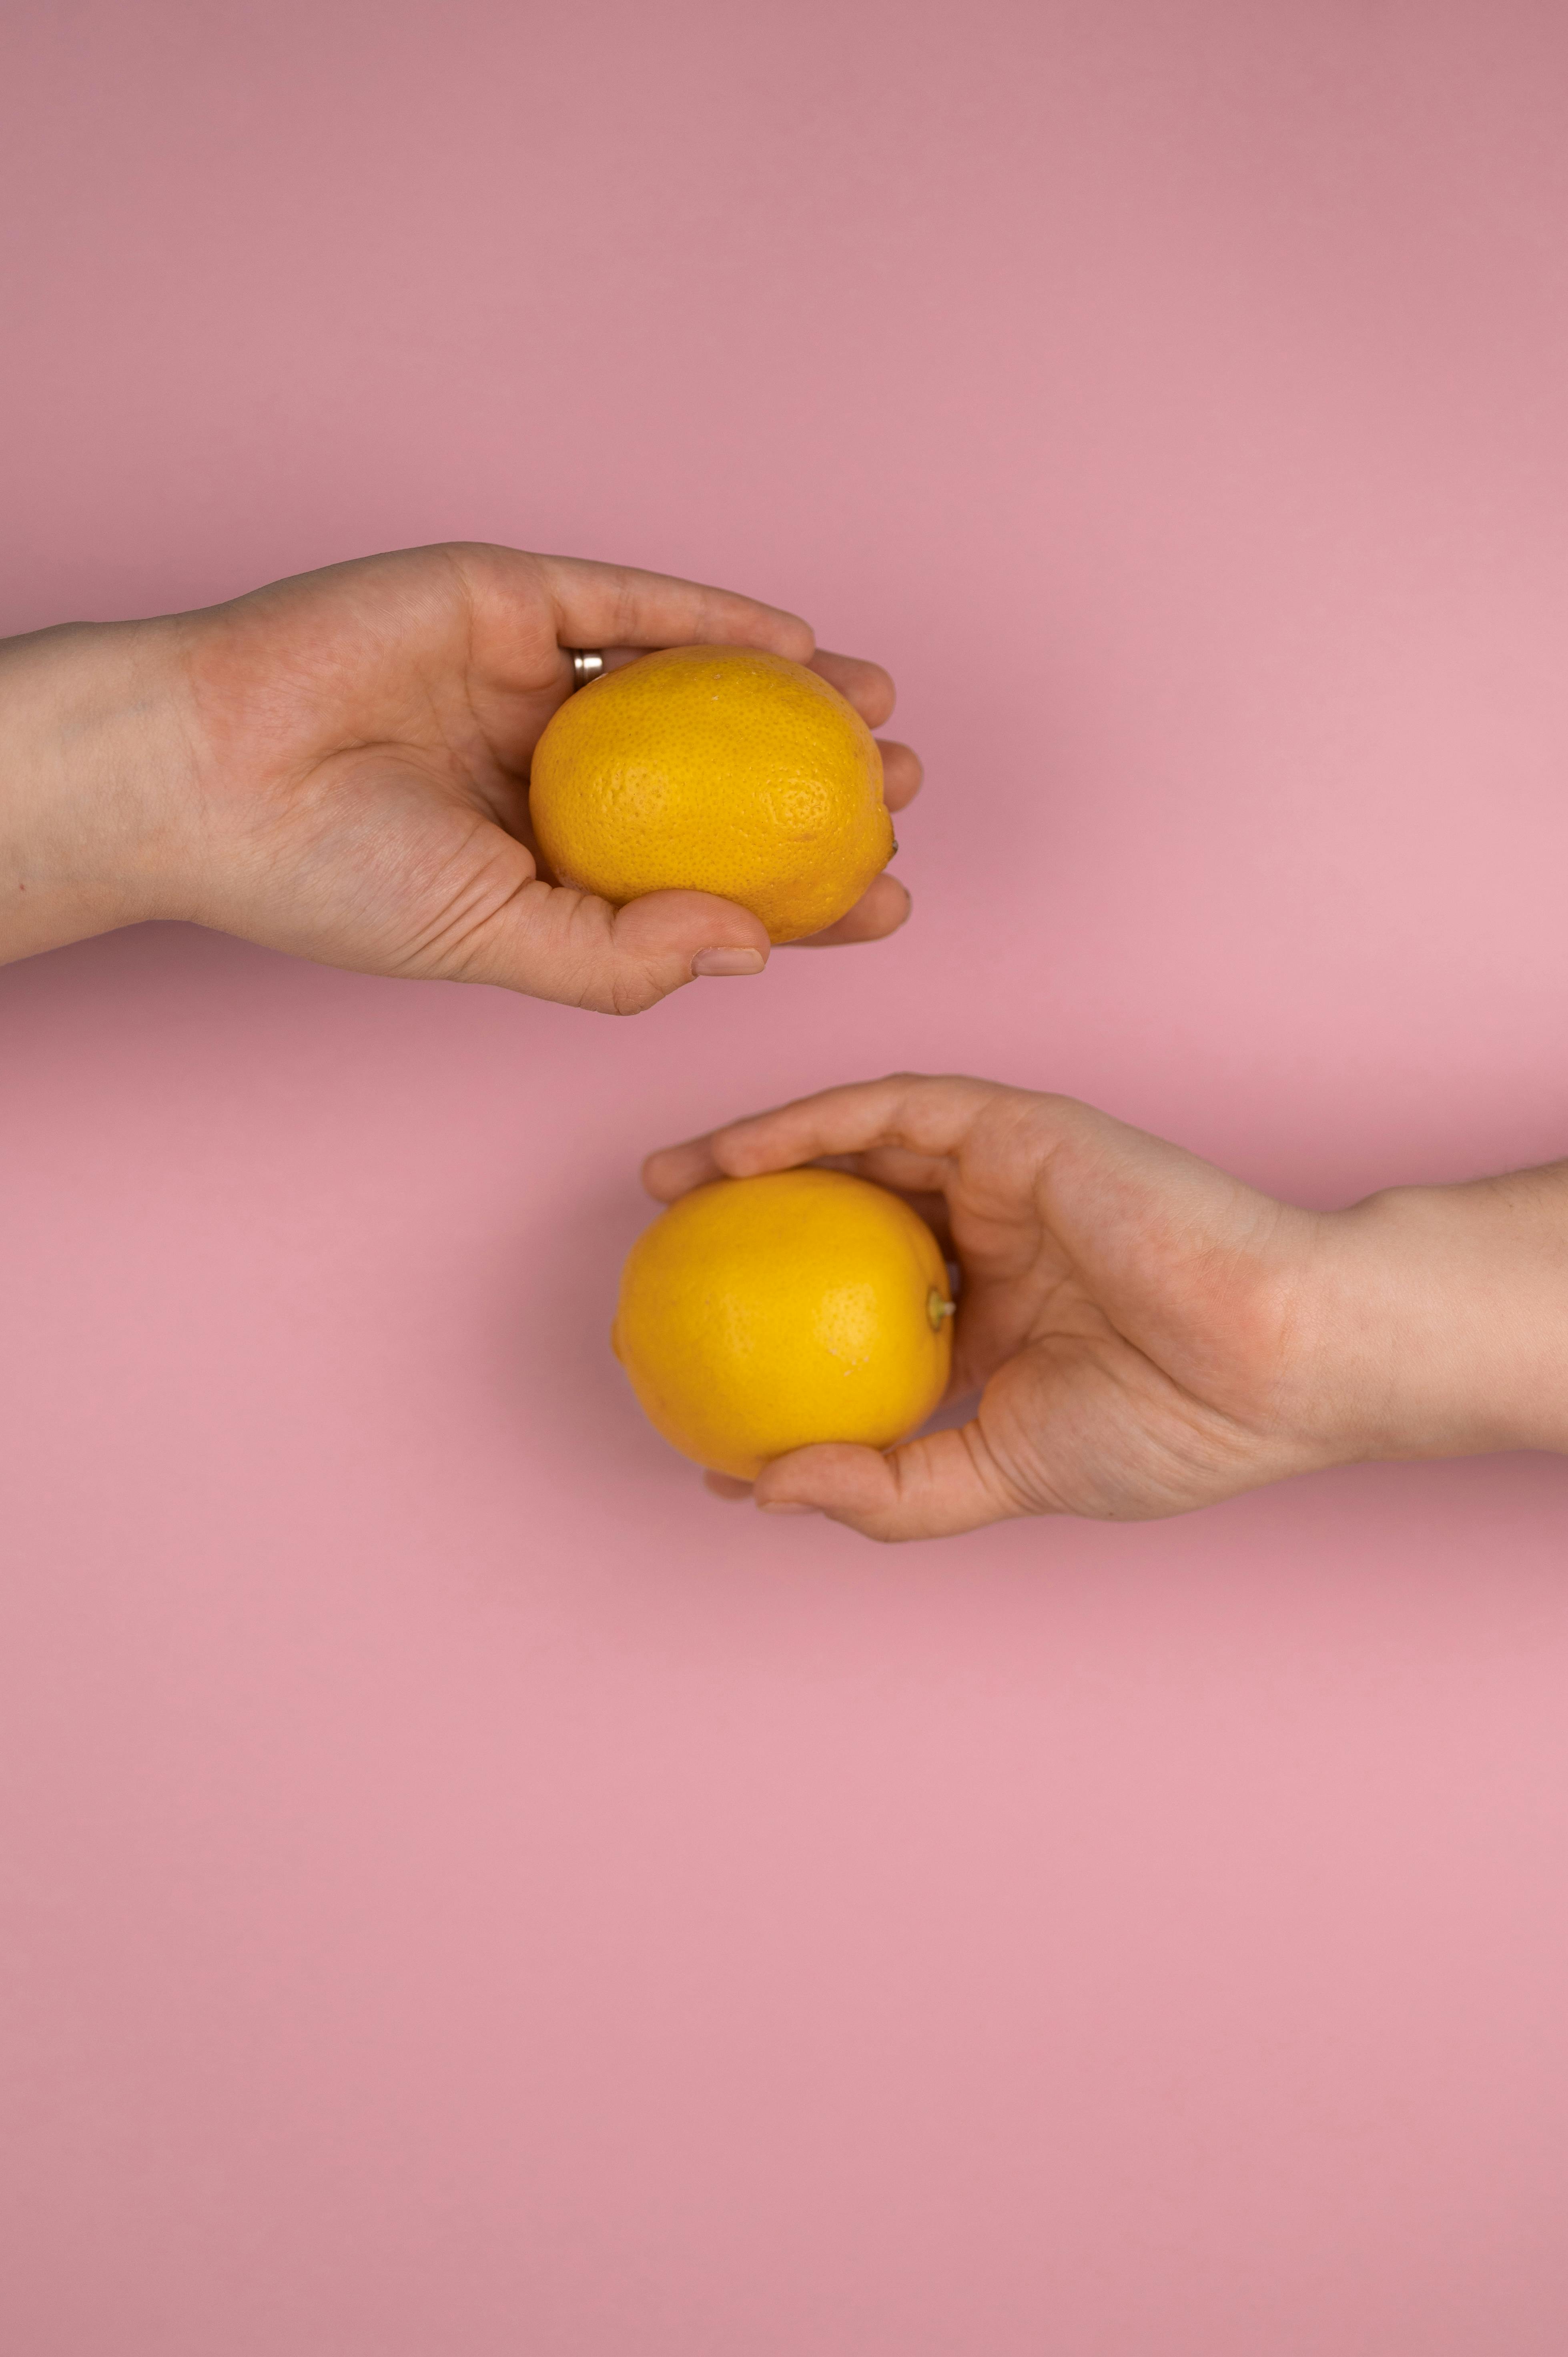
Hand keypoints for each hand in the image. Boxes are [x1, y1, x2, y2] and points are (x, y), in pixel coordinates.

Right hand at [0, 544, 921, 1009]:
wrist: (210, 776)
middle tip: (903, 799)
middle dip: (817, 789)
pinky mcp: (510, 599)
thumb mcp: (502, 942)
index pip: (704, 881)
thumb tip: (755, 949)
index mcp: (550, 860)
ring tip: (880, 721)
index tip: (887, 902)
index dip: (799, 894)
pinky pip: (634, 602)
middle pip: (719, 779)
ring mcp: (532, 681)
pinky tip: (800, 644)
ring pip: (694, 682)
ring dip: (792, 698)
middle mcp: (553, 771)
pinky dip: (718, 617)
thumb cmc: (334, 881)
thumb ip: (624, 956)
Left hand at [643, 1074, 1567, 1539]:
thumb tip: (759, 1490)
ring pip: (856, 1147)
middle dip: (742, 1227)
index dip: (772, 1334)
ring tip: (667, 1183)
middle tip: (655, 1254)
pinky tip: (733, 1155)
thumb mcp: (999, 1474)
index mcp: (994, 1319)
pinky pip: (891, 1110)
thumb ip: (887, 1486)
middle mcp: (991, 1241)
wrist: (1279, 1361)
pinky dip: (809, 1124)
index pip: (856, 1312)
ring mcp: (1005, 1180)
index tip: (690, 1373)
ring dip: (753, 1156)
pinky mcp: (1016, 1130)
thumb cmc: (1169, 1426)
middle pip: (841, 1218)